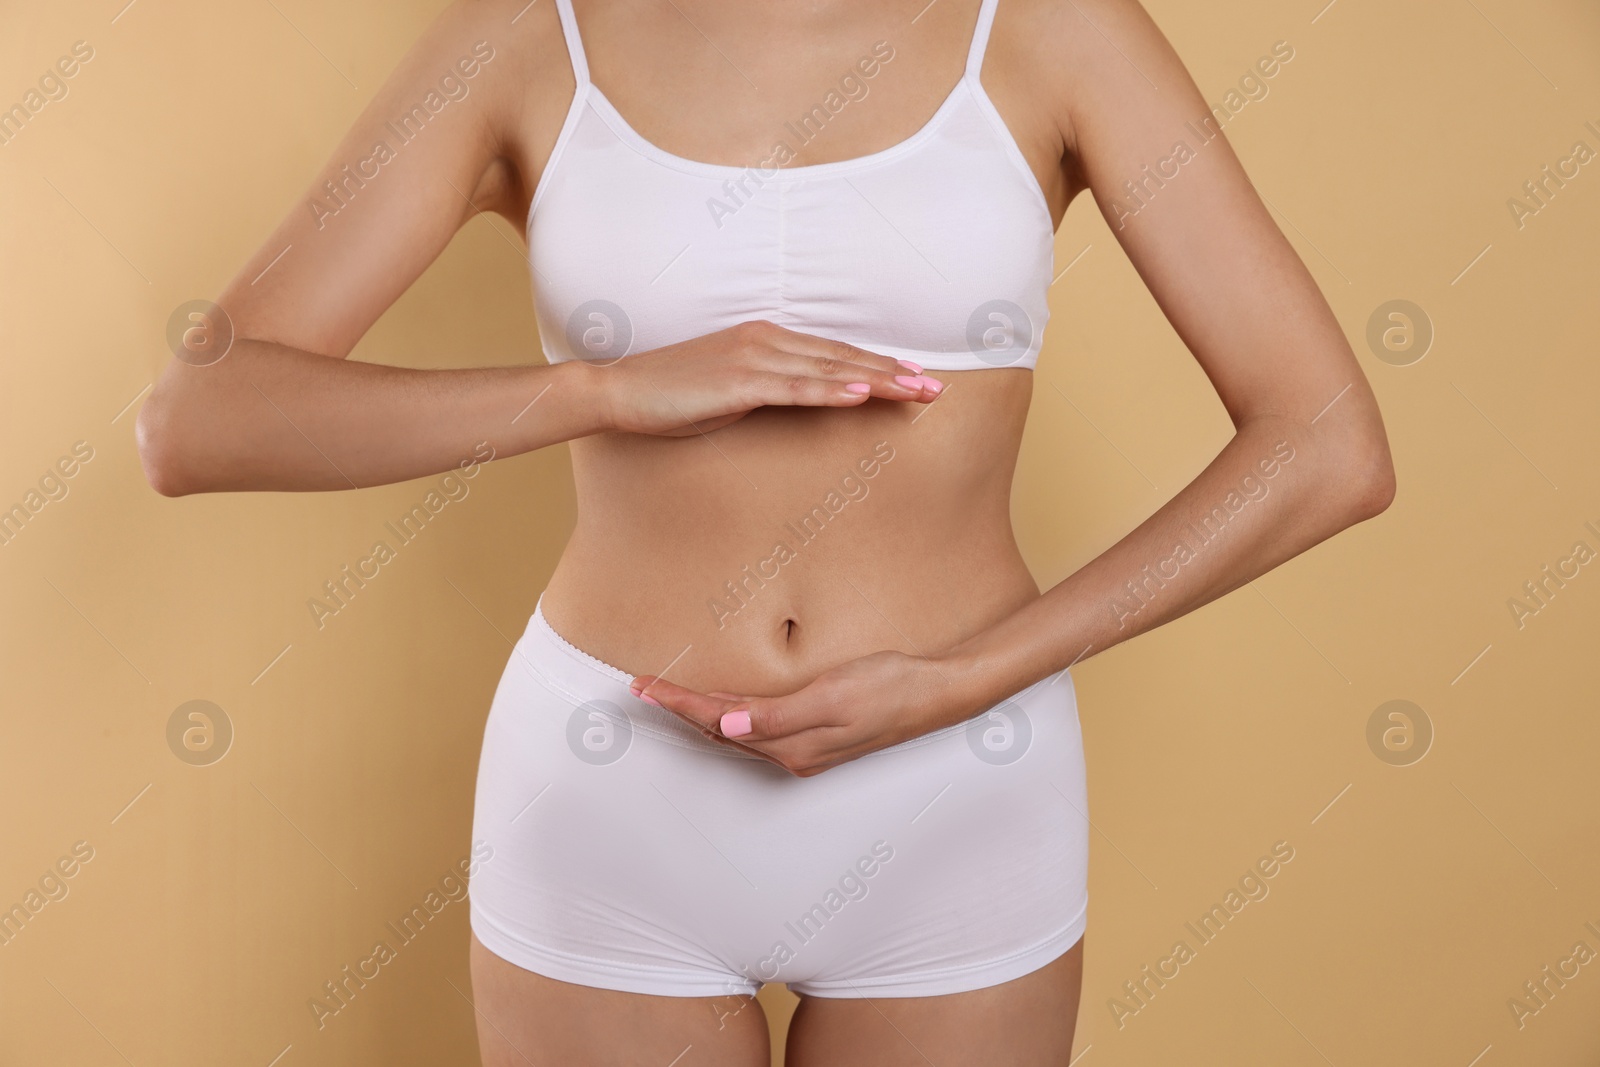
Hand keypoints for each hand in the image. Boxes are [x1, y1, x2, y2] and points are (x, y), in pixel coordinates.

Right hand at [596, 319, 943, 436]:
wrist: (621, 392)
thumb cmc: (672, 395)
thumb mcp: (731, 390)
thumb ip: (768, 388)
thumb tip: (801, 399)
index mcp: (766, 337)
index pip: (835, 351)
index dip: (878, 364)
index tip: (915, 377)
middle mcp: (766, 340)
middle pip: (843, 356)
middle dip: (893, 372)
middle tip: (935, 388)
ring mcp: (754, 358)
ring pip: (830, 369)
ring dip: (877, 381)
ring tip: (916, 391)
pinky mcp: (739, 382)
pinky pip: (795, 388)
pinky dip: (832, 389)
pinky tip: (862, 394)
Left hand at [629, 650, 968, 775]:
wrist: (939, 692)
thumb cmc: (890, 688)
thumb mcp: (833, 697)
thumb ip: (779, 716)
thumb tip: (729, 727)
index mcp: (791, 746)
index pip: (719, 722)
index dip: (679, 704)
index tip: (644, 686)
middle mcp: (792, 753)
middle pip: (721, 731)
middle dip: (680, 712)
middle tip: (642, 688)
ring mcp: (806, 746)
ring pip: (738, 731)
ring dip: (702, 714)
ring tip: (670, 696)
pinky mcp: (819, 734)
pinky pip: (760, 727)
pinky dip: (733, 713)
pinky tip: (727, 703)